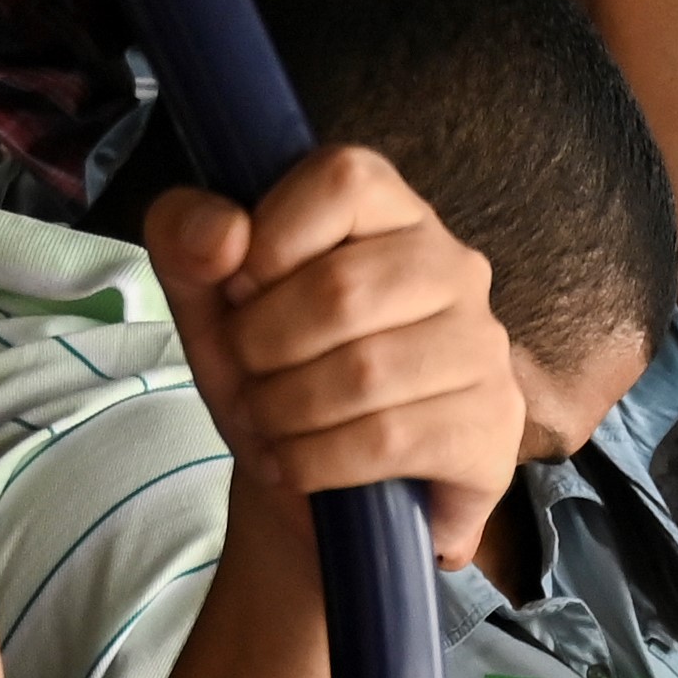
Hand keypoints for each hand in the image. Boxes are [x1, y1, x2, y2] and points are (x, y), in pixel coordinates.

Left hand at [145, 142, 528, 572]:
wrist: (322, 497)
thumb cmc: (275, 379)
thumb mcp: (209, 305)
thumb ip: (187, 242)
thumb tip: (221, 233)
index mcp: (391, 213)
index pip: (343, 180)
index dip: (271, 240)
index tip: (242, 292)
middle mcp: (454, 267)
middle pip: (343, 287)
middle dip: (263, 346)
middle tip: (248, 378)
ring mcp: (482, 347)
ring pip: (364, 373)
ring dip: (284, 411)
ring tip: (268, 425)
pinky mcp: (490, 427)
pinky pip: (387, 440)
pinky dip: (316, 461)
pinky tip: (297, 466)